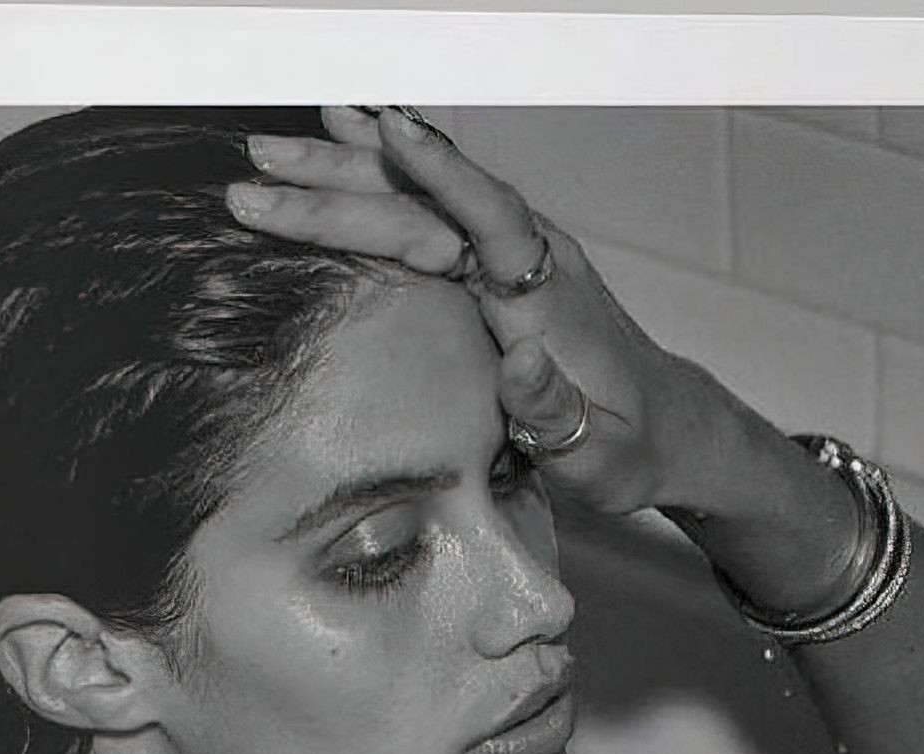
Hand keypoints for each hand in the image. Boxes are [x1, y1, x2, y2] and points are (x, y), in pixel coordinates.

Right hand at [225, 106, 741, 520]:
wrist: (664, 427)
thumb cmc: (626, 445)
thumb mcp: (597, 452)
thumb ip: (555, 412)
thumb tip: (521, 363)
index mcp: (545, 295)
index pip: (488, 217)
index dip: (439, 174)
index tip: (389, 130)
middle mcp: (525, 258)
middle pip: (427, 203)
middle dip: (340, 183)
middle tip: (259, 172)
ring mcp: (509, 257)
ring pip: (419, 199)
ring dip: (345, 172)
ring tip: (274, 151)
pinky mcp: (495, 267)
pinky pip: (430, 211)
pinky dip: (384, 176)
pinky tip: (346, 145)